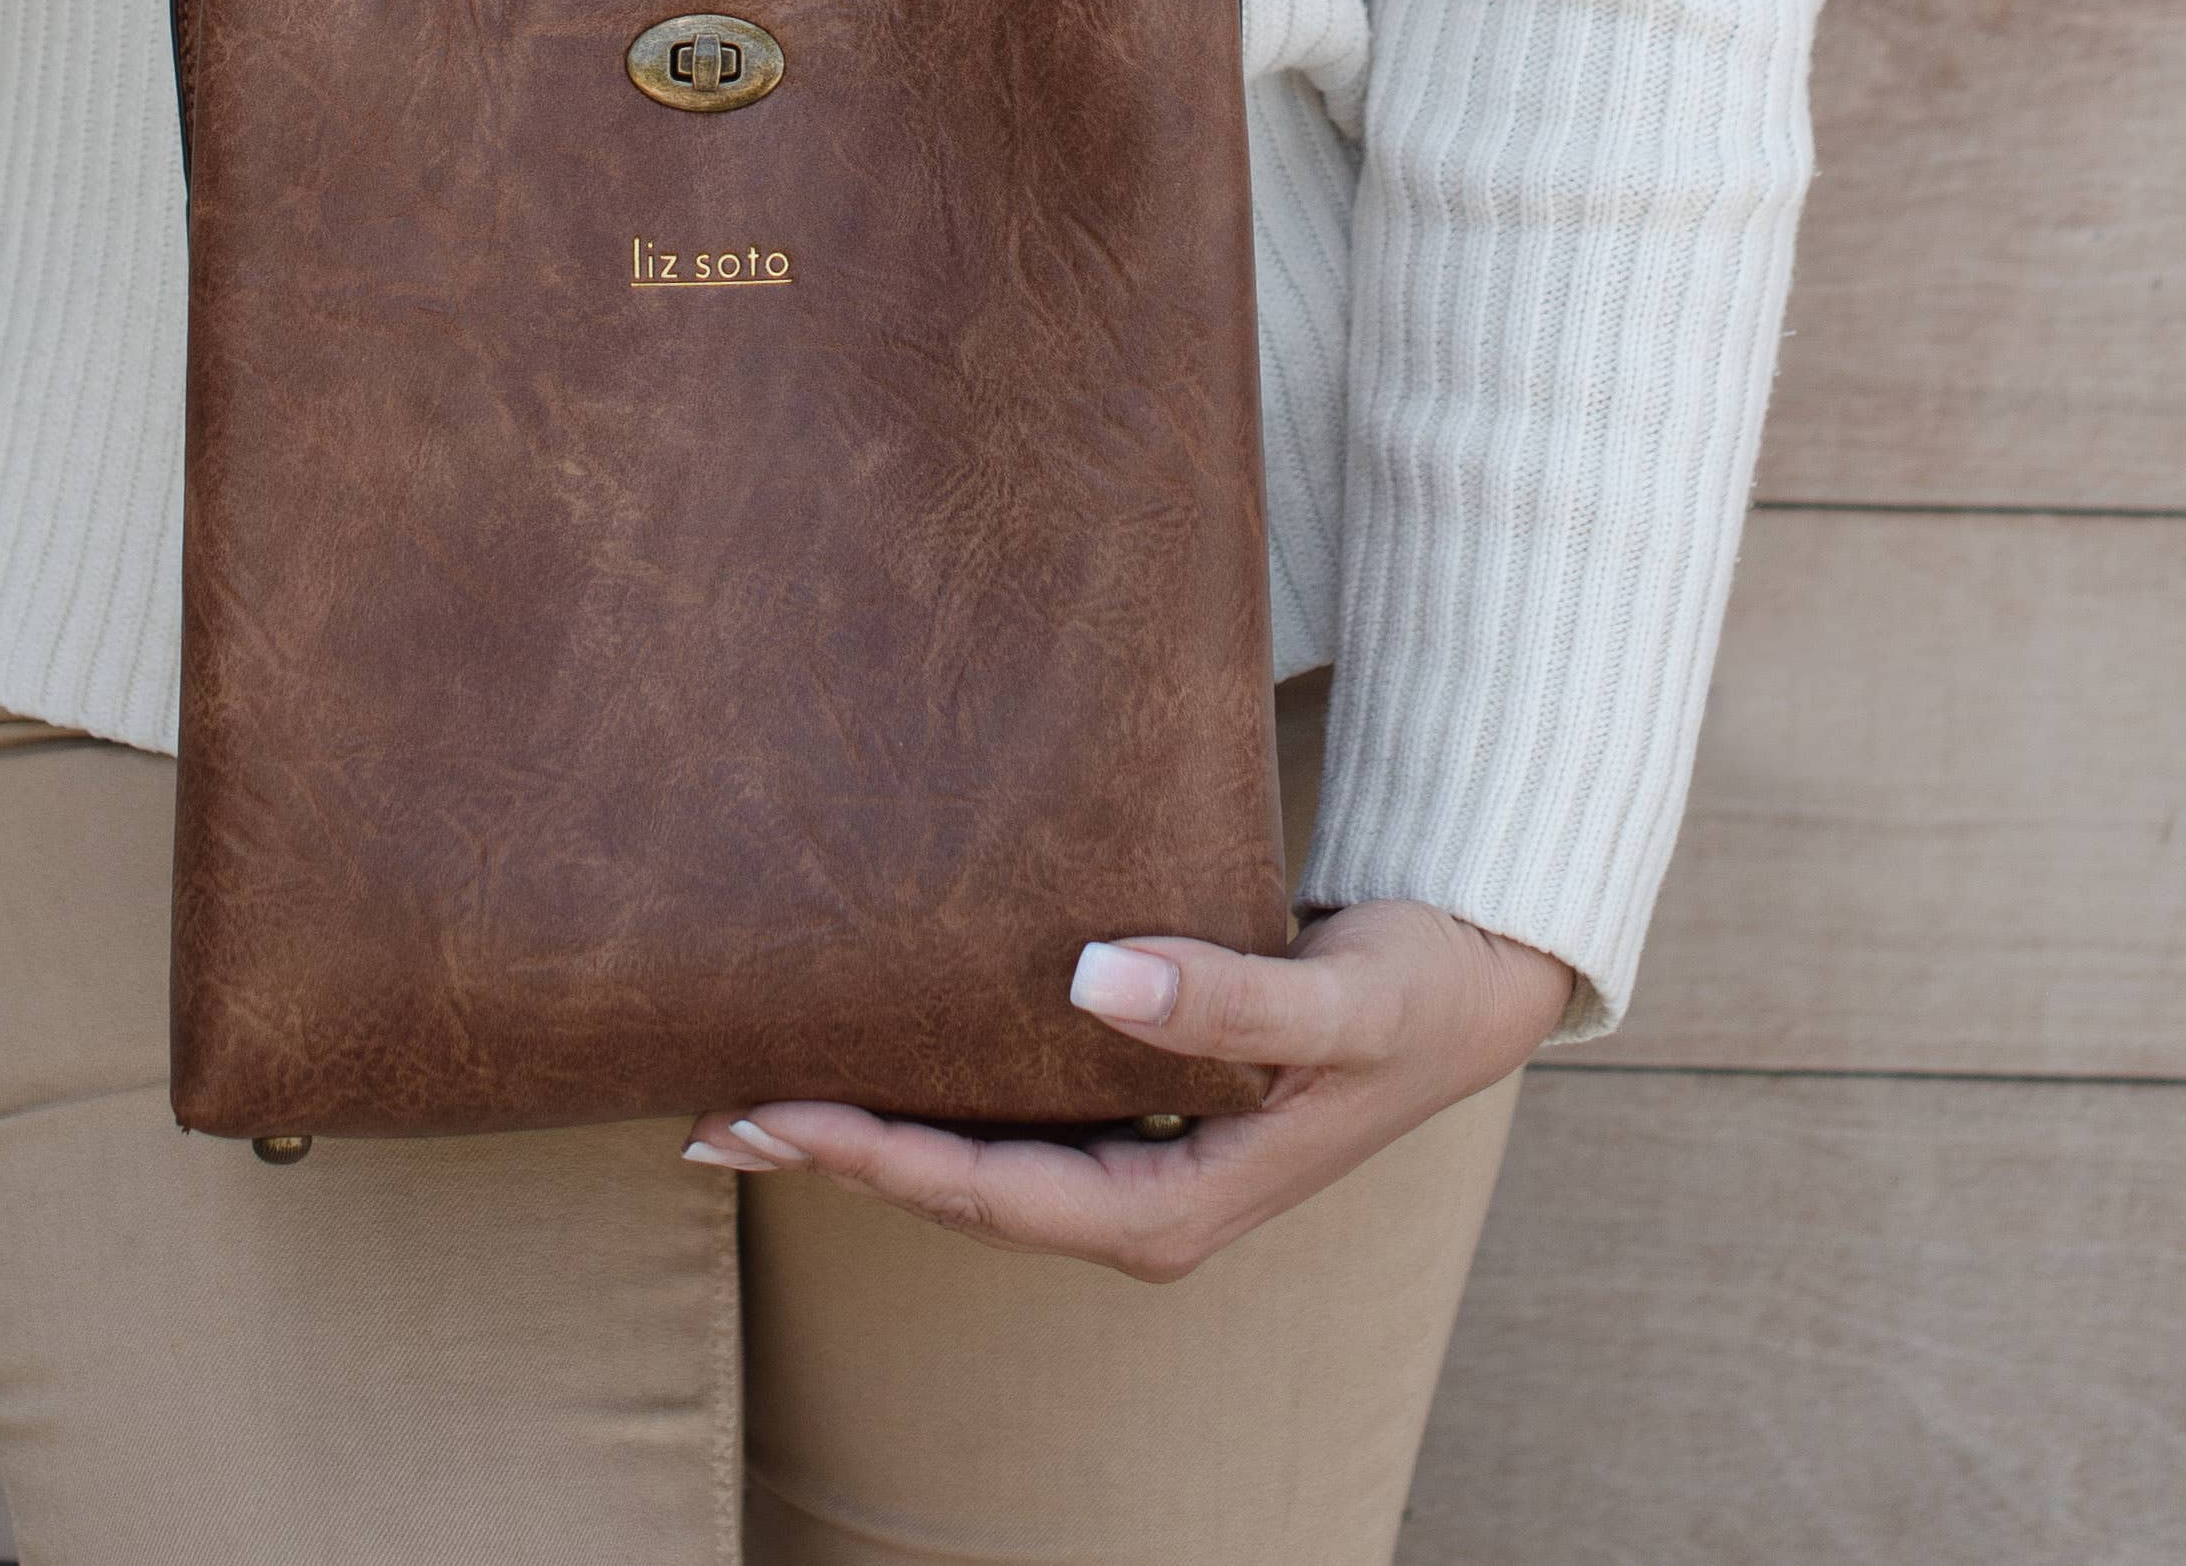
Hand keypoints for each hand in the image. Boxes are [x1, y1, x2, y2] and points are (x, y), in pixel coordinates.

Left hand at [682, 899, 1574, 1282]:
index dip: (870, 1159)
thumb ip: (1223, 995)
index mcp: (1174, 1207)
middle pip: (956, 1194)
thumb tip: (1092, 979)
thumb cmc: (1413, 988)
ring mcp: (1137, 1160)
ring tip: (752, 1085)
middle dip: (835, 1156)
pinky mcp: (1137, 1110)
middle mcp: (1141, 1199)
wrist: (1477, 977)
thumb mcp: (1335, 995)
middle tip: (708, 1110)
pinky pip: (1008, 1114)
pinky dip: (931, 1088)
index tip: (769, 1108)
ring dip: (868, 1128)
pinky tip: (876, 1042)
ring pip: (973, 1159)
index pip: (985, 1194)